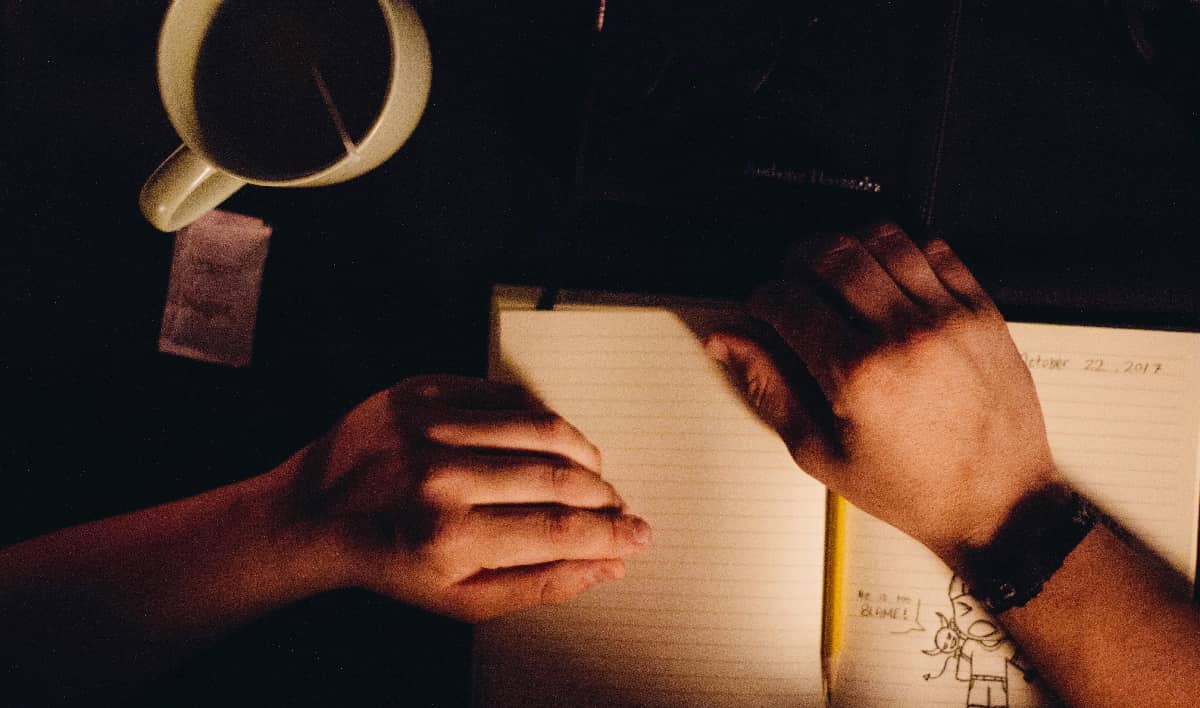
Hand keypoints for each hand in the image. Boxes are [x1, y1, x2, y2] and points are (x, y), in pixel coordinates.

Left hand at [281, 375, 649, 620]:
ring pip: (542, 426)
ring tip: (594, 472)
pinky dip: (542, 418)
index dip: (610, 535)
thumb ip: (539, 586)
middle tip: (619, 507)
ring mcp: (430, 423)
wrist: (316, 511)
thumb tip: (608, 566)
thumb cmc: (392, 561)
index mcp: (449, 535)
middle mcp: (441, 475)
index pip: (559, 532)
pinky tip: (552, 439)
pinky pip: (508, 394)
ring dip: (583, 451)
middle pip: (558, 477)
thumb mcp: (461, 599)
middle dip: (604, 496)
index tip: (639, 537)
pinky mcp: (424, 389)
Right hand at [707, 223, 1059, 568]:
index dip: (761, 297)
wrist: (1000, 504)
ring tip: (837, 274)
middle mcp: (904, 334)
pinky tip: (889, 278)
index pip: (788, 300)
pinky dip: (901, 250)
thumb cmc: (913, 490)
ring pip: (881, 238)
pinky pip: (934, 249)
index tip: (761, 308)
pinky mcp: (982, 311)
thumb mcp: (821, 454)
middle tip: (793, 284)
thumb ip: (769, 388)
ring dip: (847, 247)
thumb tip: (728, 343)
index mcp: (857, 373)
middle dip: (796, 260)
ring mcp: (948, 316)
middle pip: (831, 253)